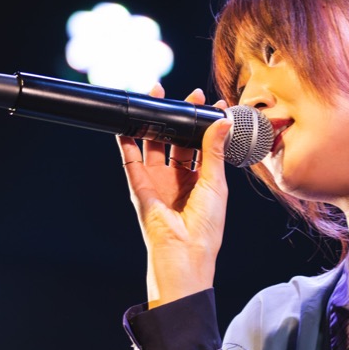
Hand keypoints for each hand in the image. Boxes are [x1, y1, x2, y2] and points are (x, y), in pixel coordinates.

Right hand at [118, 86, 231, 305]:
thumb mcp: (215, 184)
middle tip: (186, 95)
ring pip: (153, 145)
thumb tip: (222, 121)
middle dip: (180, 117)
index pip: (203, 145)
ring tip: (156, 95)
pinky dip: (126, 141)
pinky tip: (126, 123)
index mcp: (202, 181)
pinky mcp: (139, 187)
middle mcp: (179, 180)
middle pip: (177, 141)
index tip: (211, 103)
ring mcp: (158, 182)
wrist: (184, 255)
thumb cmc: (205, 228)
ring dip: (154, 121)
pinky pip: (130, 159)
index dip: (205, 125)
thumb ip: (214, 151)